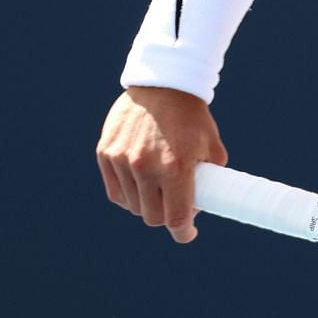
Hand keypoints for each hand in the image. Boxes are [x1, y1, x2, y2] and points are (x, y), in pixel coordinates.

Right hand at [97, 87, 227, 243]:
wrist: (162, 83)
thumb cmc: (192, 117)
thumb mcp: (212, 147)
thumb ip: (211, 179)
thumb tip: (206, 204)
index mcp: (176, 168)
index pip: (176, 220)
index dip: (184, 233)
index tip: (188, 233)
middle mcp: (146, 167)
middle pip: (152, 217)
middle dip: (165, 217)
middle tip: (173, 206)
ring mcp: (122, 160)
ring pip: (132, 206)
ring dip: (145, 205)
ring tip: (157, 191)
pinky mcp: (106, 152)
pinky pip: (115, 191)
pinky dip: (127, 195)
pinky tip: (138, 187)